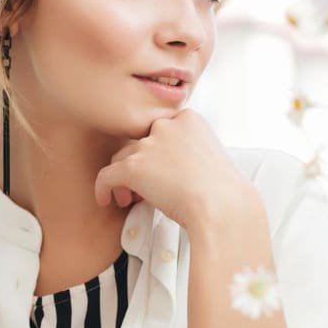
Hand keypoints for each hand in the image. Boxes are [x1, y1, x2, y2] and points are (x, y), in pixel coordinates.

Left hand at [92, 109, 253, 231]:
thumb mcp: (211, 158)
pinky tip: (105, 201)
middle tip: (144, 189)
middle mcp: (166, 125)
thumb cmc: (224, 192)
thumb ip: (188, 152)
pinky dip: (103, 189)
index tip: (161, 173)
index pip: (161, 132)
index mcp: (189, 119)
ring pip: (121, 159)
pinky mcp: (133, 167)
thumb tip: (167, 168)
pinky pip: (106, 176)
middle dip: (140, 165)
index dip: (157, 154)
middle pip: (140, 143)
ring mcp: (149, 144)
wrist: (222, 208)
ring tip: (129, 200)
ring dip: (123, 179)